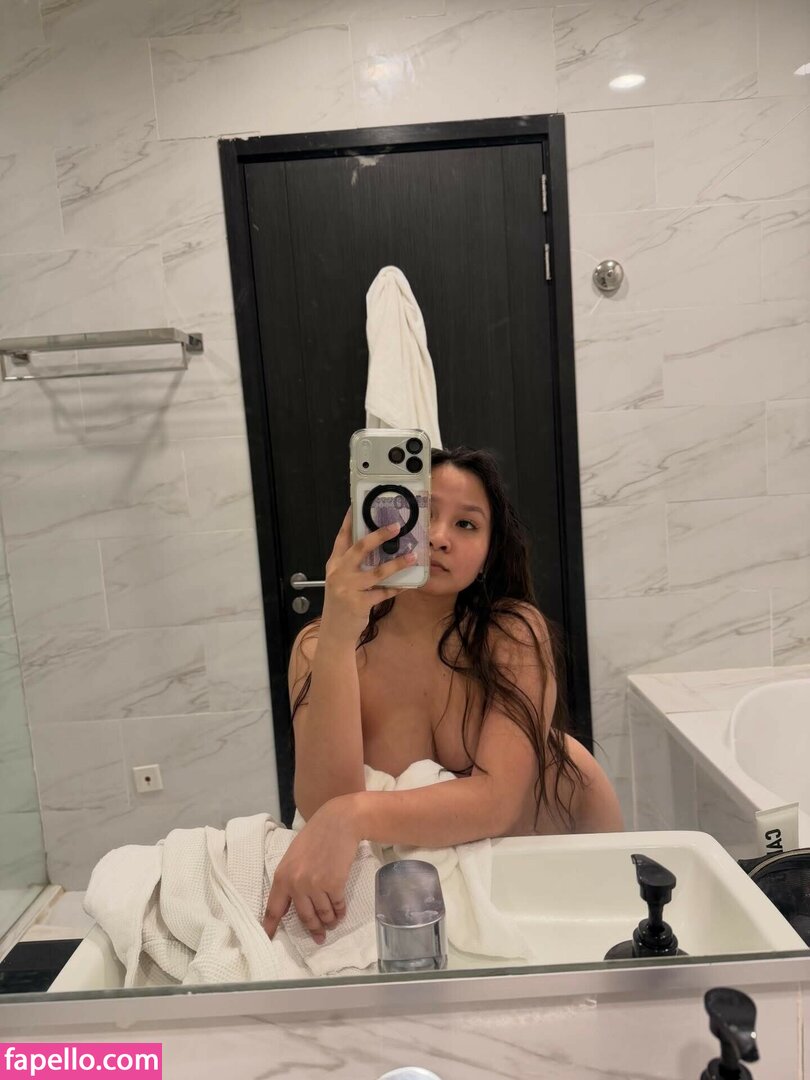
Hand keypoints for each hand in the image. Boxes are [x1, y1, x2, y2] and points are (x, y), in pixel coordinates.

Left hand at [262, 796, 361, 942]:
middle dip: (313, 929)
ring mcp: (315, 885)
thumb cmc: (315, 836)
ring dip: (329, 921)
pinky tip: (341, 912)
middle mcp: (296, 884)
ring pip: (322, 914)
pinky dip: (340, 912)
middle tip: (319, 936)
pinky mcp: (334, 885)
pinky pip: (337, 906)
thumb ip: (290, 878)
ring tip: (332, 922)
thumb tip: (291, 901)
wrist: (338, 822)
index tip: (267, 939)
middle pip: (304, 917)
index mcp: (282, 876)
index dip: (270, 926)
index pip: (274, 908)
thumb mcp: (293, 856)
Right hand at [321, 510, 414, 639]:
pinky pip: (384, 593)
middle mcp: (339, 573)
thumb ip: (352, 563)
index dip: (349, 520)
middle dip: (378, 536)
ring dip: (397, 563)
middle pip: (359, 549)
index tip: (358, 504)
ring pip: (377, 572)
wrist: (335, 631)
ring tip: (413, 557)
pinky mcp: (359, 604)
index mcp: (334, 564)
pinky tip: (408, 584)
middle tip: (396, 526)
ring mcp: (348, 589)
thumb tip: (375, 544)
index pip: (342, 537)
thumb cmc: (341, 601)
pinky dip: (397, 588)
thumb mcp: (341, 579)